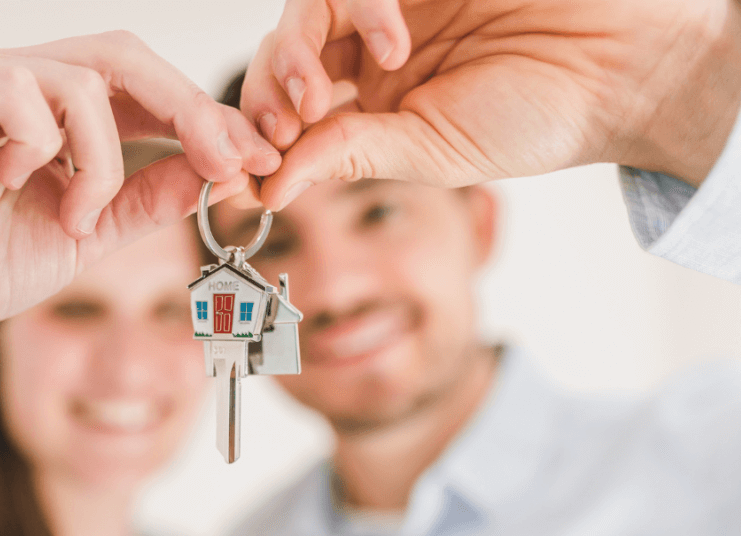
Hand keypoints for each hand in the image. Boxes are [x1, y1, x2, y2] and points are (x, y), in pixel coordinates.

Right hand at [0, 32, 280, 349]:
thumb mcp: (90, 232)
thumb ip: (148, 196)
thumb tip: (218, 167)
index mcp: (47, 110)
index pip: (137, 87)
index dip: (200, 116)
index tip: (252, 158)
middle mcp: (10, 79)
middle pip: (121, 56)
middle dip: (187, 109)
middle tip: (227, 160)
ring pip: (79, 78)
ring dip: (102, 160)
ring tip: (76, 218)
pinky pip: (16, 88)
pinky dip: (41, 146)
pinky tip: (14, 185)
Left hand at [242, 0, 740, 208]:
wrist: (618, 65)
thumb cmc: (535, 118)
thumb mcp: (429, 153)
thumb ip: (349, 157)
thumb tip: (268, 191)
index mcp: (372, 110)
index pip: (291, 118)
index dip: (257, 142)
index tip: (244, 176)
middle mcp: (371, 57)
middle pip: (282, 61)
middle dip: (265, 99)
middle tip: (280, 131)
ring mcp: (389, 9)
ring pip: (304, 14)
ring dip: (295, 56)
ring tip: (320, 98)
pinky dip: (359, 8)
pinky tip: (393, 44)